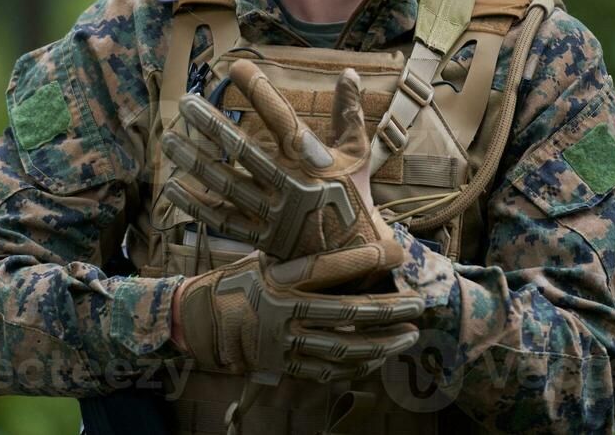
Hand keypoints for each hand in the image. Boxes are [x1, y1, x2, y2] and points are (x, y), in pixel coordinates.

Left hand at [162, 60, 393, 261]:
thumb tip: (349, 72)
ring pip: (226, 185)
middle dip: (213, 126)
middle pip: (245, 152)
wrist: (353, 258)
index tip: (234, 67)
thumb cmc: (352, 196)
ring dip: (195, 161)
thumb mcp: (356, 153)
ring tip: (168, 139)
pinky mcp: (261, 239)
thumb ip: (350, 113)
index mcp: (315, 162)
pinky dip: (195, 203)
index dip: (260, 91)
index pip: (283, 119)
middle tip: (187, 102)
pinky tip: (172, 184)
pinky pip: (222, 219)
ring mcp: (273, 215)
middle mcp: (292, 187)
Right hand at [170, 240, 422, 380]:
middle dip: (388, 310)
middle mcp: (282, 314)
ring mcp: (284, 345)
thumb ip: (299, 261)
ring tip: (409, 336)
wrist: (196, 323)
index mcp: (277, 280)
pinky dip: (357, 367)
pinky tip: (378, 359)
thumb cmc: (234, 284)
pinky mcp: (284, 366)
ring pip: (343, 349)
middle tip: (418, 304)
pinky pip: (328, 371)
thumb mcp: (262, 262)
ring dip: (382, 344)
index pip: (324, 268)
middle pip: (345, 313)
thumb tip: (342, 242)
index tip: (393, 249)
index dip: (360, 259)